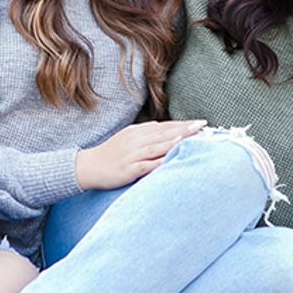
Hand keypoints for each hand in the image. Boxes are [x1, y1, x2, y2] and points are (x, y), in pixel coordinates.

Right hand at [75, 120, 206, 190]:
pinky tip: (170, 158)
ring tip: (191, 136)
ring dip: (175, 141)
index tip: (201, 123)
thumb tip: (162, 126)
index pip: (165, 126)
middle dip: (185, 129)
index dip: (183, 124)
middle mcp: (137, 140)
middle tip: (203, 126)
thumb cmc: (112, 153)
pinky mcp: (129, 169)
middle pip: (165, 133)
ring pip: (157, 146)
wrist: (89, 167)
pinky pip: (146, 165)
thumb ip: (145, 132)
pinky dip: (159, 161)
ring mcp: (133, 154)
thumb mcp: (128, 137)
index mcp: (139, 132)